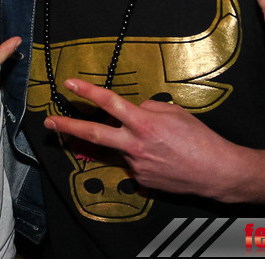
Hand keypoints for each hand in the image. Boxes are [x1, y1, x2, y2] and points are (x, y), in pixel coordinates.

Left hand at [44, 78, 246, 199]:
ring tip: (162, 144)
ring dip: (131, 142)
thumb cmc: (199, 139)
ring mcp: (135, 165)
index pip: (109, 103)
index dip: (88, 91)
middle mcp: (134, 145)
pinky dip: (143, 155)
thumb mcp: (174, 112)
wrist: (216, 172)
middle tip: (49, 122)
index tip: (69, 84)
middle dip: (68, 126)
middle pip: (94, 134)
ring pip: (122, 147)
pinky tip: (163, 158)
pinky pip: (134, 161)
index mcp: (143, 123)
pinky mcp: (140, 180)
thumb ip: (147, 108)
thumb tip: (133, 111)